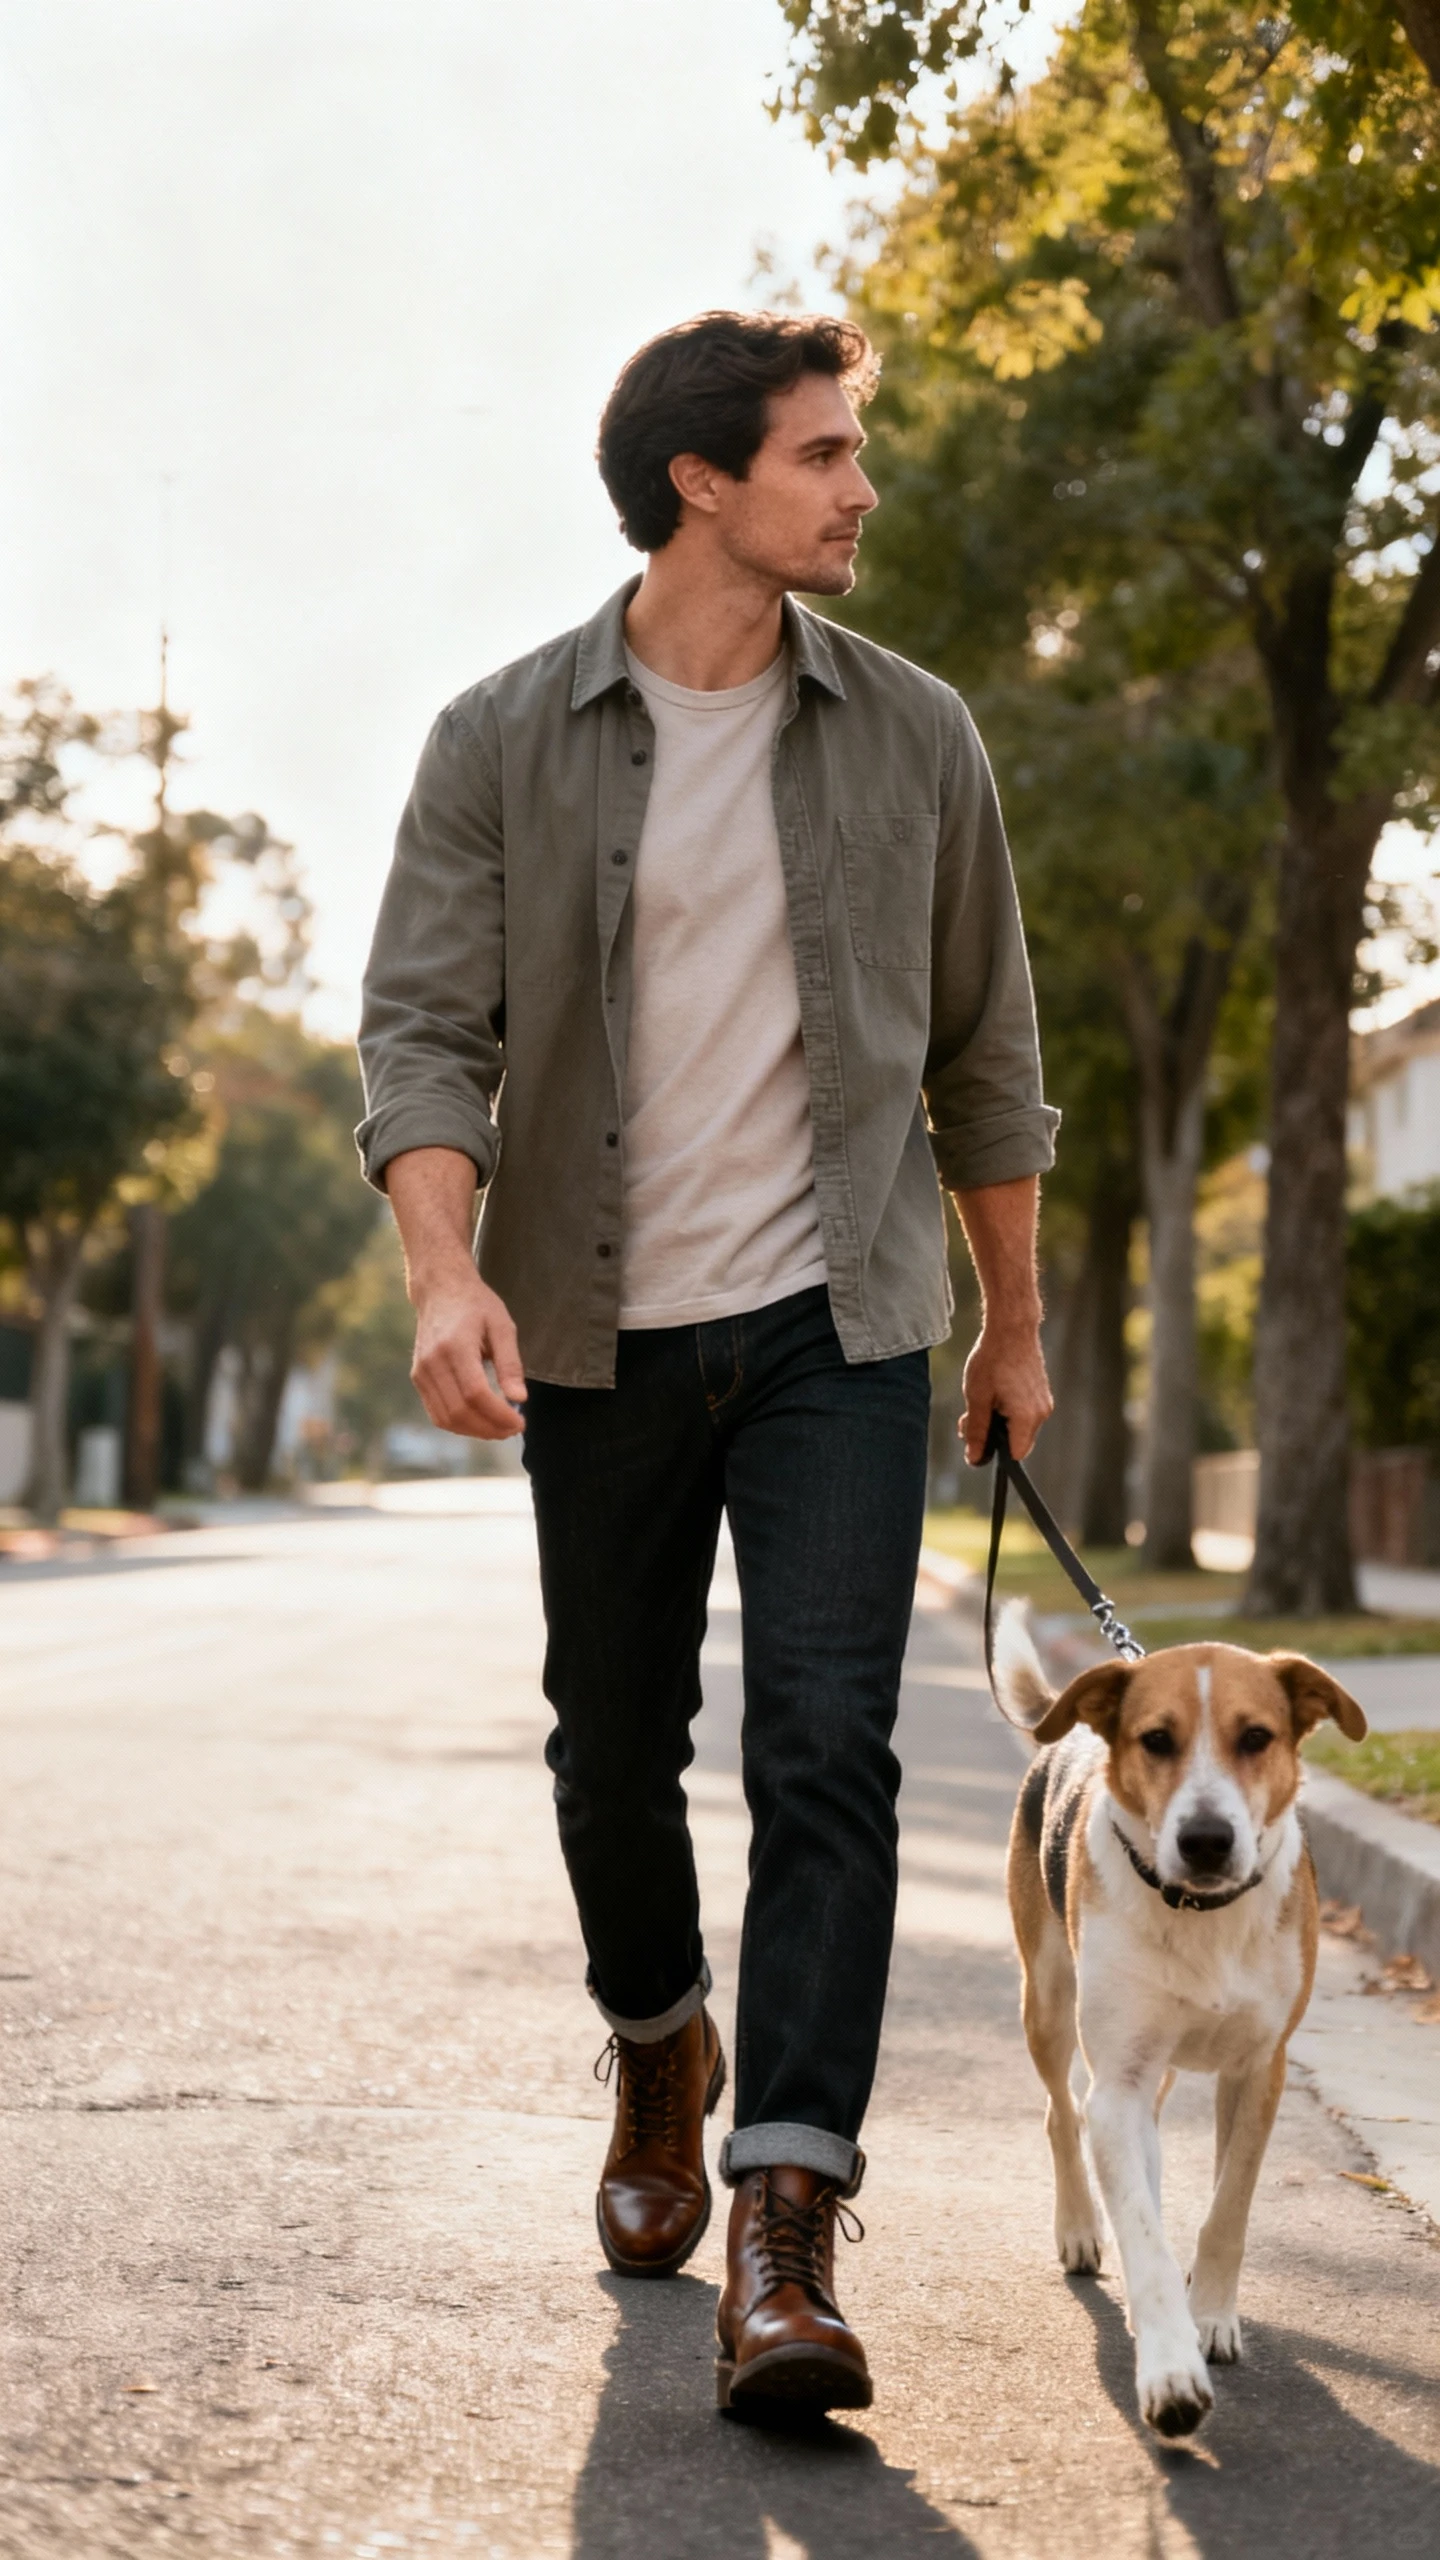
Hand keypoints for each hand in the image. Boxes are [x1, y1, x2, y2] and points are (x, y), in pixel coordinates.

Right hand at [411, 1268, 525, 1440]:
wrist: (440, 1290)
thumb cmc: (476, 1306)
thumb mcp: (502, 1326)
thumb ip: (510, 1364)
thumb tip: (519, 1398)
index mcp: (455, 1346)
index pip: (475, 1394)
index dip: (499, 1414)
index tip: (521, 1421)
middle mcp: (432, 1362)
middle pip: (460, 1411)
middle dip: (490, 1428)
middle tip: (514, 1428)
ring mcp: (421, 1372)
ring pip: (446, 1418)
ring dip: (475, 1431)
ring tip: (500, 1429)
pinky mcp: (418, 1378)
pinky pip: (437, 1413)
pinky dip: (459, 1425)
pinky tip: (480, 1421)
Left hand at [959, 1320, 1051, 1467]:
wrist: (1012, 1328)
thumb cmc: (993, 1359)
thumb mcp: (977, 1397)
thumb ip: (976, 1430)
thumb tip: (975, 1457)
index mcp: (1027, 1417)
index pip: (1016, 1455)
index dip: (996, 1453)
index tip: (977, 1444)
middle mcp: (1041, 1413)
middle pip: (1017, 1442)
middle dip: (992, 1435)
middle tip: (968, 1419)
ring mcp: (1044, 1402)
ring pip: (1019, 1427)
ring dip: (998, 1421)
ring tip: (980, 1400)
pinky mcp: (1041, 1393)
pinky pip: (1024, 1413)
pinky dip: (1007, 1410)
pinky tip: (993, 1392)